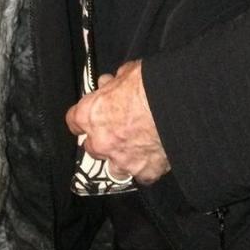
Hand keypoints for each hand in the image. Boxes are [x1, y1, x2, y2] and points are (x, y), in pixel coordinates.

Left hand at [65, 60, 170, 184]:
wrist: (175, 106)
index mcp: (90, 115)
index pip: (74, 121)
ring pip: (114, 168)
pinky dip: (146, 168)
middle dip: (102, 140)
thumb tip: (110, 83)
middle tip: (117, 130)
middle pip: (92, 147)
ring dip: (121, 159)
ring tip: (135, 149)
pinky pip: (142, 176)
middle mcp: (101, 141)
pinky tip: (153, 158)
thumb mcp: (126, 74)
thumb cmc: (148, 86)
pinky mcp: (144, 172)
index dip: (83, 118)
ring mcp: (122, 160)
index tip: (89, 117)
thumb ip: (113, 83)